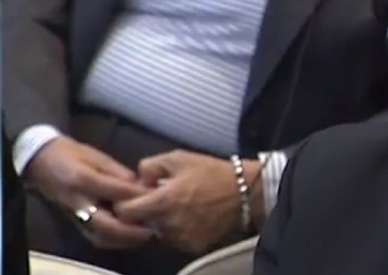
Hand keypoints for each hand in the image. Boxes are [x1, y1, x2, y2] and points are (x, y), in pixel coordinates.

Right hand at [26, 136, 153, 248]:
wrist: (41, 161)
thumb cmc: (73, 155)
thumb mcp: (99, 157)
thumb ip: (121, 174)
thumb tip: (143, 188)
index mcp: (83, 179)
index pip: (115, 192)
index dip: (139, 196)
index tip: (159, 197)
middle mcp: (77, 201)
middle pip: (106, 224)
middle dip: (132, 228)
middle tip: (153, 225)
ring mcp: (73, 214)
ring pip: (101, 236)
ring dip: (125, 238)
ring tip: (146, 232)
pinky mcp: (73, 222)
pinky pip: (95, 238)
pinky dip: (114, 240)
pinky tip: (129, 235)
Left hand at [115, 150, 261, 253]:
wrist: (246, 192)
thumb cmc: (212, 172)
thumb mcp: (179, 158)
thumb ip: (150, 166)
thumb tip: (137, 180)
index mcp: (162, 201)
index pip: (125, 212)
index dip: (125, 204)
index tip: (133, 197)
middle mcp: (169, 224)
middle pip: (139, 225)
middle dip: (143, 214)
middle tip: (156, 201)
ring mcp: (181, 238)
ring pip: (157, 233)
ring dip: (160, 222)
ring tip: (177, 207)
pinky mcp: (193, 246)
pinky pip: (174, 240)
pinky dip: (176, 230)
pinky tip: (189, 217)